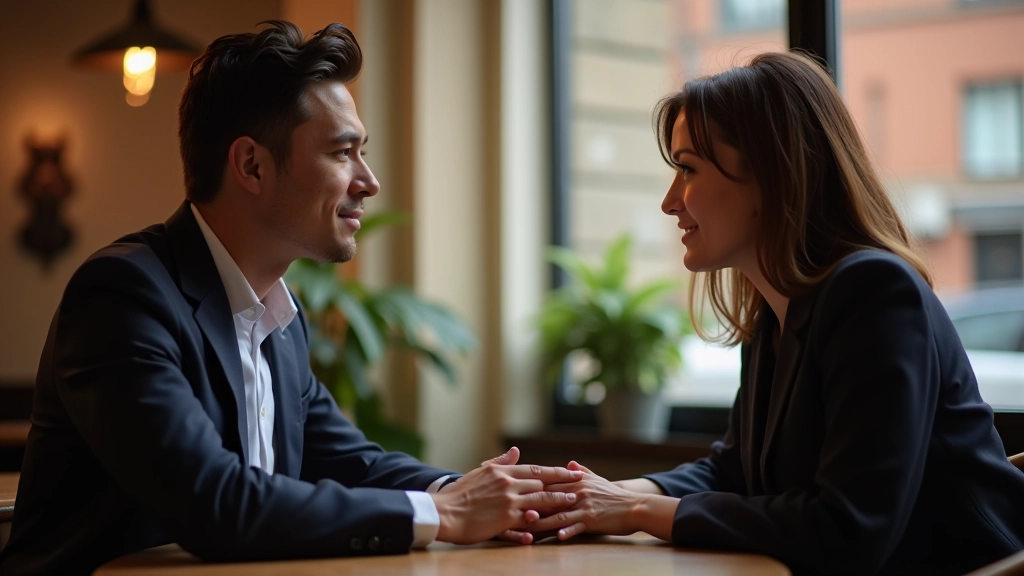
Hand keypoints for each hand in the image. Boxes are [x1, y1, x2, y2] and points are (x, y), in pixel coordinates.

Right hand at [430, 447, 582, 544]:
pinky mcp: (503, 520)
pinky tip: (548, 529)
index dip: (557, 471)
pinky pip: (525, 523)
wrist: (444, 511)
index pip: (535, 469)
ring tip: (574, 503)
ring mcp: (507, 502)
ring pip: (539, 501)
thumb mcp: (481, 472)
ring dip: (558, 502)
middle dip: (562, 486)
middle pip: (541, 484)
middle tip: (581, 487)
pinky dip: (537, 526)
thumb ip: (500, 462)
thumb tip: (516, 450)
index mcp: (502, 472)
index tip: (573, 471)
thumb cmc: (461, 492)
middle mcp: (507, 484)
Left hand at [523, 461, 676, 540]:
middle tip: (511, 508)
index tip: (513, 489)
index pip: (548, 483)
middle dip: (529, 503)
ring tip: (527, 523)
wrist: (634, 506)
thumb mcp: (596, 480)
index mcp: (575, 482)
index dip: (530, 486)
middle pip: (548, 498)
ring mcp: (584, 506)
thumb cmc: (613, 495)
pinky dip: (567, 531)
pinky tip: (557, 536)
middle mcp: (577, 492)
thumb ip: (580, 471)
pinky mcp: (592, 520)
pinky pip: (577, 526)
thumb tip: (569, 463)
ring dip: (542, 519)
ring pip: (558, 513)